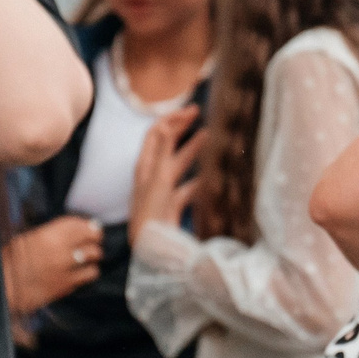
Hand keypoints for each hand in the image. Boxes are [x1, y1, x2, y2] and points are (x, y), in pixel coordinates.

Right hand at [6, 214, 103, 312]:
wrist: (3, 286)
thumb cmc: (11, 261)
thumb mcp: (28, 237)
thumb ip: (52, 233)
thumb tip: (74, 230)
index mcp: (50, 234)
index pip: (82, 225)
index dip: (90, 227)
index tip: (92, 228)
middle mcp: (61, 250)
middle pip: (93, 240)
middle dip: (93, 242)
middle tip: (91, 244)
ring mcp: (66, 269)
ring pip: (94, 259)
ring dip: (92, 259)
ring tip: (86, 260)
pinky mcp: (67, 286)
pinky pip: (88, 277)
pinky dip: (87, 274)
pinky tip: (80, 274)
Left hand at [129, 105, 202, 246]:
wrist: (150, 247)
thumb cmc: (151, 211)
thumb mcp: (158, 177)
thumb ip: (163, 151)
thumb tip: (167, 124)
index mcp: (145, 165)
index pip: (156, 132)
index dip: (172, 118)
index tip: (192, 110)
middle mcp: (153, 174)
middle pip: (168, 144)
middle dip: (184, 128)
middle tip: (200, 113)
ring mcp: (164, 189)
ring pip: (181, 163)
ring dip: (195, 149)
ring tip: (211, 137)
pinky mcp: (173, 204)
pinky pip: (189, 186)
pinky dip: (201, 179)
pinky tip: (214, 176)